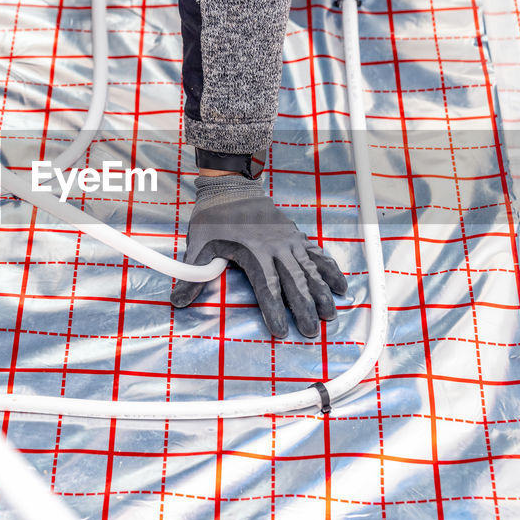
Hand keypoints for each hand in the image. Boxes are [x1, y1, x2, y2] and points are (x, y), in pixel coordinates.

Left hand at [171, 174, 347, 337]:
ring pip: (311, 270)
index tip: (281, 331)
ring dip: (322, 293)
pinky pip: (318, 255)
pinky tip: (341, 287)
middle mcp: (277, 247)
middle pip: (295, 282)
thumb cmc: (213, 218)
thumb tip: (178, 301)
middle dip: (305, 308)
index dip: (274, 310)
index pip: (267, 287)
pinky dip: (331, 270)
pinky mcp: (297, 236)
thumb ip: (192, 274)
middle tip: (311, 332)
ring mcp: (290, 240)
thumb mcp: (199, 245)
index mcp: (254, 251)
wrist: (231, 187)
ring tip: (331, 315)